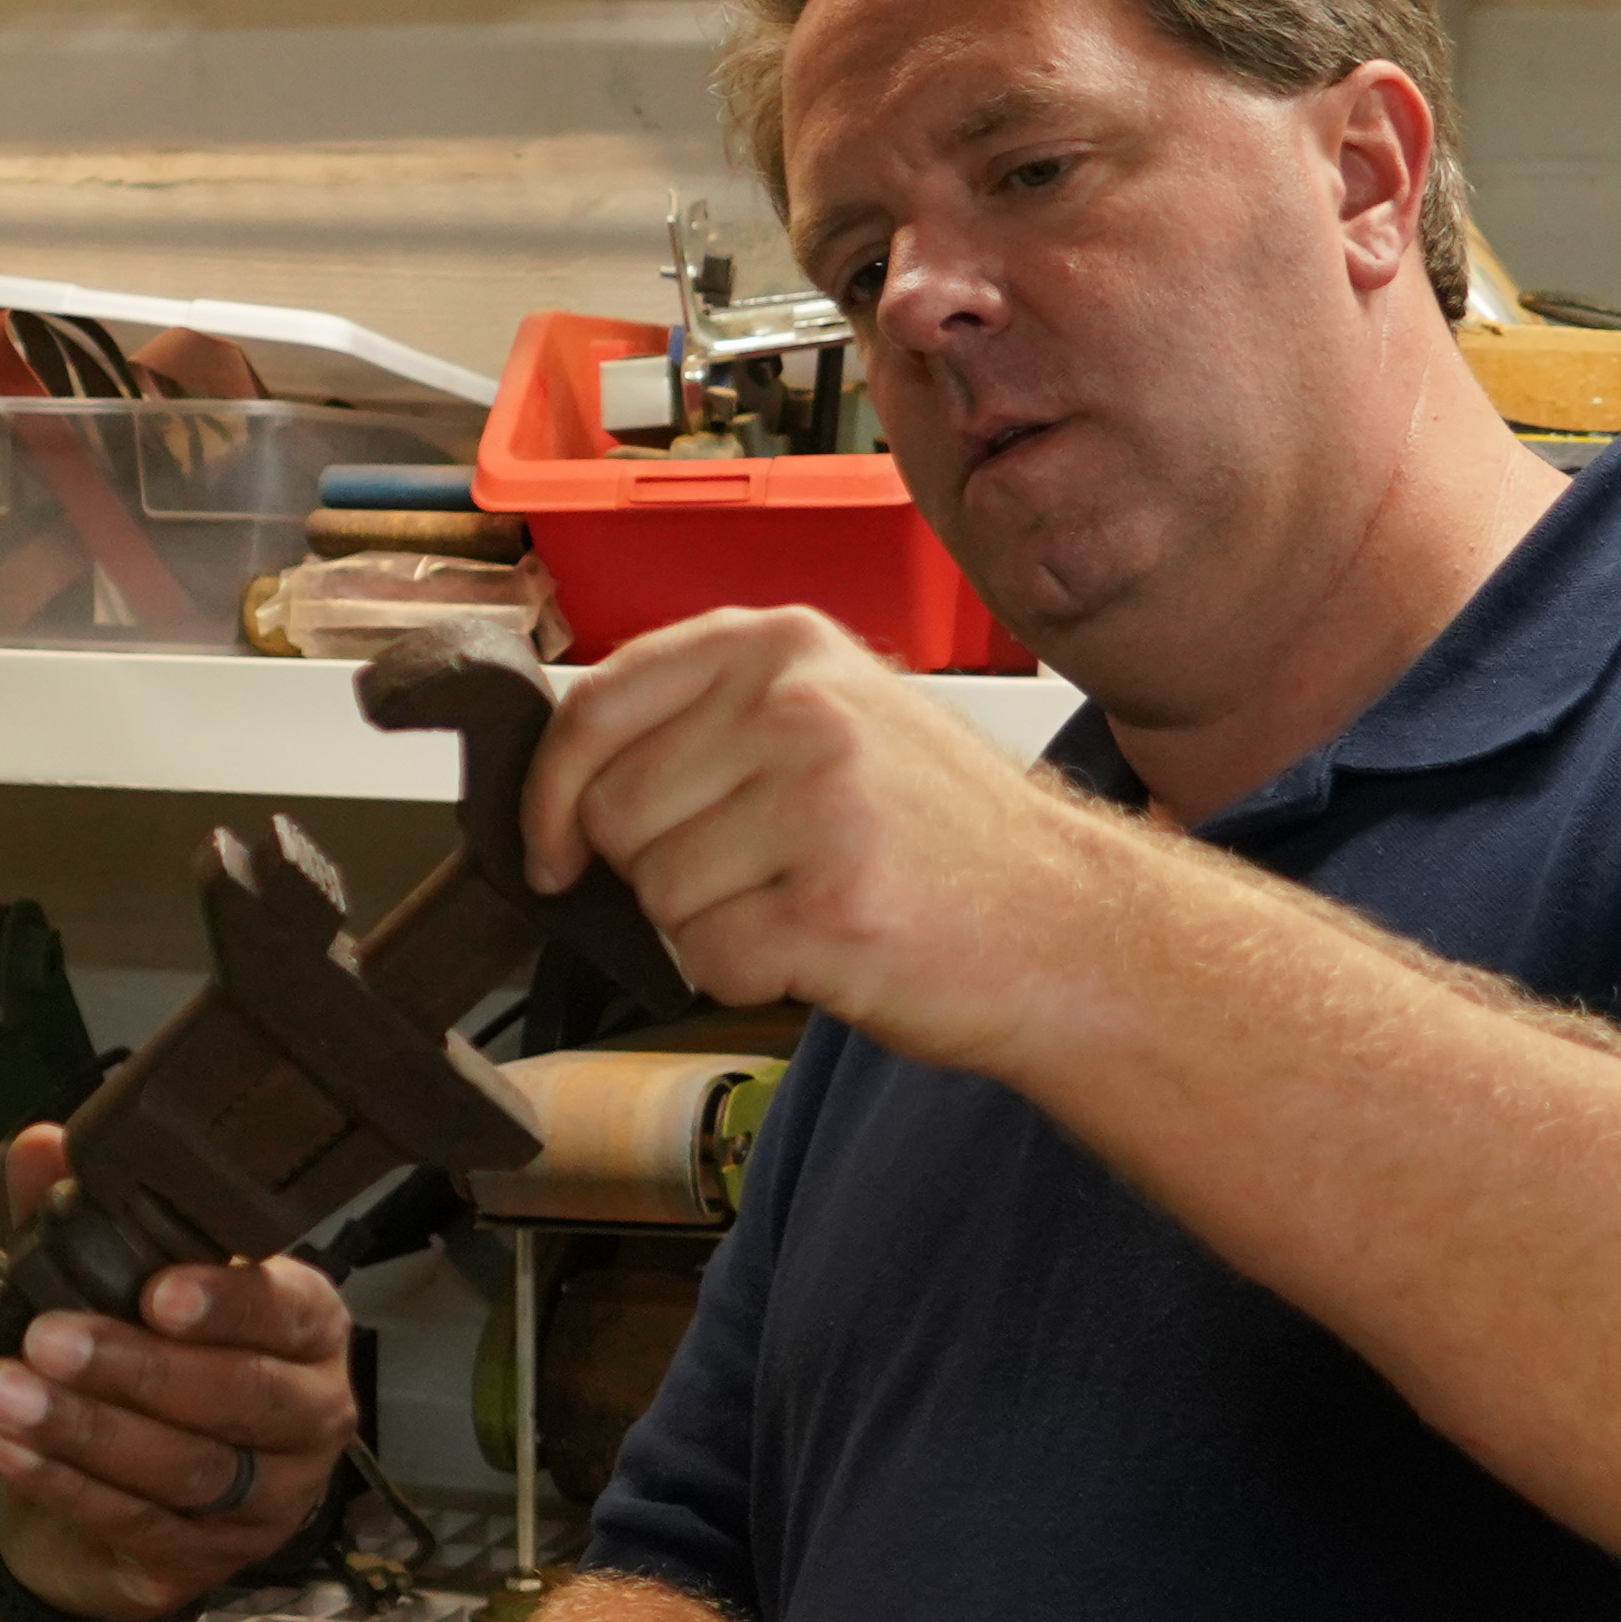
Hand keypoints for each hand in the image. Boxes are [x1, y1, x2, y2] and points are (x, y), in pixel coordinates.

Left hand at [0, 1124, 358, 1621]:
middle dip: (137, 1369)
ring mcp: (269, 1497)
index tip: (155, 1292)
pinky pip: (141, 1523)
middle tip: (47, 1340)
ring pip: (187, 1468)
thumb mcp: (113, 1285)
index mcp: (305, 1325)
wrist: (122, 1496)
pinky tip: (9, 1449)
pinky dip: (67, 1486)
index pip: (286, 1311)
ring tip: (4, 1394)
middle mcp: (308, 1413)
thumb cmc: (140, 1362)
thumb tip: (42, 1144)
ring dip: (87, 1430)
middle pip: (240, 1396)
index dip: (227, 1304)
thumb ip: (85, 1216)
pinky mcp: (213, 1560)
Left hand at [519, 604, 1102, 1072]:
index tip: (552, 849)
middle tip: (754, 878)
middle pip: (615, 814)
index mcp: (783, 644)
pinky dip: (745, 977)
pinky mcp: (834, 903)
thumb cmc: (938, 836)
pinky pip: (708, 959)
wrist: (1070, 925)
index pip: (597, 706)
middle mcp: (799, 705)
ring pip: (657, 894)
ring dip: (708, 928)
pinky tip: (819, 950)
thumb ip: (709, 719)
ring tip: (801, 907)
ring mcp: (821, 801)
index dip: (550, 794)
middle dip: (657, 871)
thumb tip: (562, 778)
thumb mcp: (833, 718)